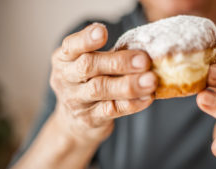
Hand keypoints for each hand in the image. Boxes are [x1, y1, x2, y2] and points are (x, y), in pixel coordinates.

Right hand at [50, 23, 156, 142]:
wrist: (74, 121)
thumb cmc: (88, 83)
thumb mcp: (90, 65)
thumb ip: (109, 56)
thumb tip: (145, 49)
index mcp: (65, 59)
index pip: (71, 46)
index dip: (86, 39)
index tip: (102, 31)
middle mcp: (66, 79)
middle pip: (88, 66)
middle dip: (118, 62)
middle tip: (143, 60)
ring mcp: (76, 101)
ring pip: (100, 89)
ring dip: (128, 85)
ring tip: (150, 80)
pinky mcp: (90, 118)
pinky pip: (112, 110)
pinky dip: (131, 103)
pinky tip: (146, 97)